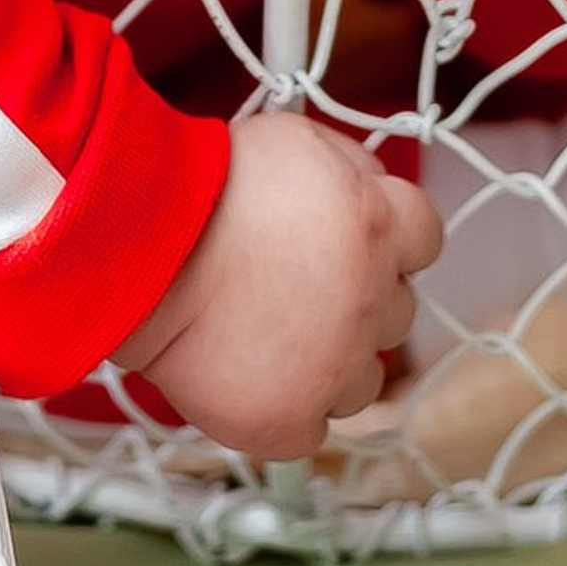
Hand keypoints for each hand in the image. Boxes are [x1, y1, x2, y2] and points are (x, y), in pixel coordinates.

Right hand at [113, 111, 441, 460]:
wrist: (140, 249)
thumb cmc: (208, 185)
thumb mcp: (298, 139)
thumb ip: (353, 169)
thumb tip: (373, 188)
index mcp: (380, 227)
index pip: (426, 237)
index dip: (392, 236)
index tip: (359, 238)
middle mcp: (371, 303)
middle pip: (397, 310)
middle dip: (360, 295)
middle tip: (303, 281)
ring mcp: (333, 371)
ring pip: (362, 378)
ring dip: (331, 357)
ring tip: (270, 329)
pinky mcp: (287, 424)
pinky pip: (312, 427)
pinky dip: (288, 405)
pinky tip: (251, 370)